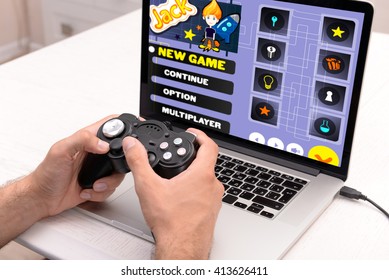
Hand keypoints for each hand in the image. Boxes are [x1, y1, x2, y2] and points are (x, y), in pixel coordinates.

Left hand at [28, 115, 124, 216]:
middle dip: (119, 164)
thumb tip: (103, 144)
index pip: (110, 125)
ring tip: (94, 185)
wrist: (42, 198)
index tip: (125, 139)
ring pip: (118, 174)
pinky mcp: (98, 184)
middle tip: (108, 170)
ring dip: (108, 182)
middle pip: (121, 152)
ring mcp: (98, 169)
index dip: (122, 125)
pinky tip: (87, 190)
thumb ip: (82, 140)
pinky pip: (111, 189)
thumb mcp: (61, 150)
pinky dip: (100, 192)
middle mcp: (94, 153)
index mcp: (87, 140)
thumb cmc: (46, 174)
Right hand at [123, 128, 223, 258]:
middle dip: (191, 156)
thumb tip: (133, 145)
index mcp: (202, 175)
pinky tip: (180, 196)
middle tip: (177, 154)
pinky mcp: (211, 211)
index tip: (191, 133)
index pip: (209, 145)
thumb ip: (139, 162)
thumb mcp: (149, 187)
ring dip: (193, 173)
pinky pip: (205, 193)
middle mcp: (213, 186)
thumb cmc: (172, 223)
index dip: (199, 135)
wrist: (182, 248)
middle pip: (207, 162)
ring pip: (206, 178)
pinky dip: (195, 189)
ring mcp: (214, 199)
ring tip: (175, 176)